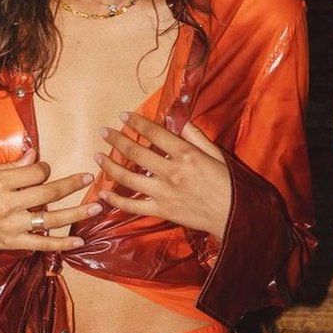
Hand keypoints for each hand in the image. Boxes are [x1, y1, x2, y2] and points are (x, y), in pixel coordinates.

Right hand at [0, 148, 101, 251]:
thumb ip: (9, 166)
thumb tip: (35, 155)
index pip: (34, 173)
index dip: (44, 168)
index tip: (45, 169)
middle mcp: (7, 205)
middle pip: (47, 194)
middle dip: (70, 184)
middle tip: (88, 178)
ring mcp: (12, 226)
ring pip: (51, 220)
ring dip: (76, 213)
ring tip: (97, 207)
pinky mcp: (12, 243)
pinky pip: (42, 244)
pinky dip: (62, 244)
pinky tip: (80, 241)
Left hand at [96, 112, 231, 239]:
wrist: (235, 217)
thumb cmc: (229, 184)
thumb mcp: (216, 154)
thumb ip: (195, 136)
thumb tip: (178, 119)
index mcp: (186, 154)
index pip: (155, 133)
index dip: (136, 122)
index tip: (123, 116)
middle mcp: (171, 172)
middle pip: (135, 152)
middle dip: (116, 139)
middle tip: (103, 132)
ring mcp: (163, 193)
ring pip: (128, 177)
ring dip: (109, 165)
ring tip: (97, 155)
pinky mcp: (161, 211)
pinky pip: (132, 206)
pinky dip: (115, 200)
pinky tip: (102, 193)